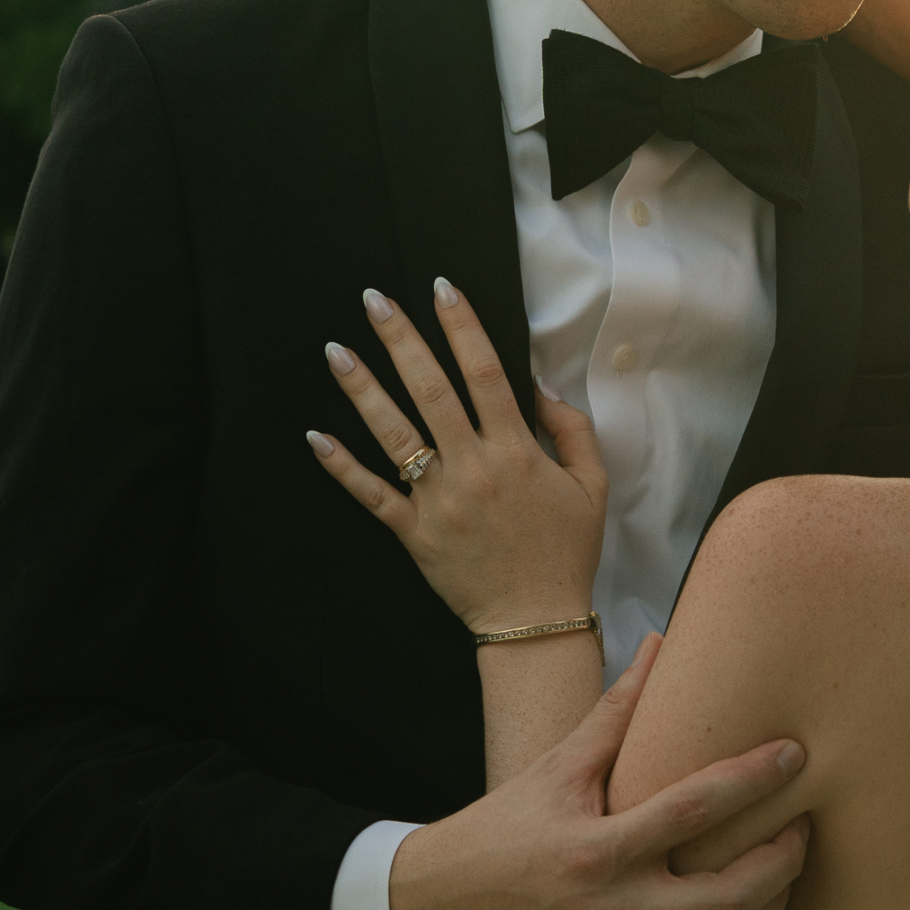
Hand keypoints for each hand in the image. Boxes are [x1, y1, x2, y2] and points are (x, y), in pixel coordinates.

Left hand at [309, 278, 606, 630]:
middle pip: (431, 390)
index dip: (463, 326)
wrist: (536, 620)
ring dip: (363, 390)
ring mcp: (439, 501)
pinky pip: (372, 495)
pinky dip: (342, 467)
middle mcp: (473, 468)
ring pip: (394, 435)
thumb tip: (540, 385)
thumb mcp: (592, 485)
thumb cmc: (566, 551)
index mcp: (516, 451)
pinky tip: (316, 436)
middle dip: (400, 340)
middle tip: (373, 300)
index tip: (442, 288)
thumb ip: (571, 430)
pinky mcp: (414, 533)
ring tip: (336, 351)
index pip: (486, 373)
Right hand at [389, 639, 809, 909]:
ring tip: (787, 871)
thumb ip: (617, 712)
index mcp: (595, 849)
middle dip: (784, 859)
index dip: (755, 777)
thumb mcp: (555, 767)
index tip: (794, 754)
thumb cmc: (500, 830)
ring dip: (774, 908)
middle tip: (804, 827)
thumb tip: (663, 642)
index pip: (696, 806)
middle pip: (733, 895)